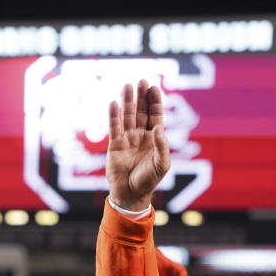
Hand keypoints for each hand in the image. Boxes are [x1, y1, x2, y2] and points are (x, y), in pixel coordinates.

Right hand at [106, 81, 170, 210]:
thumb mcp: (161, 164)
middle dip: (142, 96)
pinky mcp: (115, 145)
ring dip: (128, 101)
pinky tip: (113, 103)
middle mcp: (141, 136)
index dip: (155, 102)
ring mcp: (127, 139)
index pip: (156, 115)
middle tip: (141, 81)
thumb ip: (162, 146)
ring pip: (128, 116)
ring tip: (127, 85)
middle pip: (142, 111)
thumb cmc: (149, 180)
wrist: (130, 194)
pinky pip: (114, 127)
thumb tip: (157, 127)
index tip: (154, 87)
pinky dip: (114, 115)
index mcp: (154, 139)